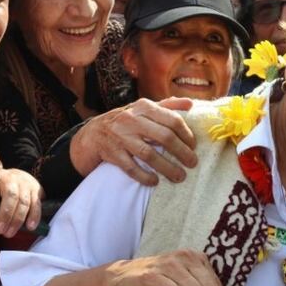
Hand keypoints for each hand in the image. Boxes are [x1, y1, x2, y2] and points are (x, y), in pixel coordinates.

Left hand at [0, 137, 42, 236]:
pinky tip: (30, 227)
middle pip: (10, 195)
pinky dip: (34, 216)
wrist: (17, 176)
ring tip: (9, 233)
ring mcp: (25, 184)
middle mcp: (10, 178)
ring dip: (17, 219)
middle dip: (5, 214)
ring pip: (23, 201)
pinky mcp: (36, 191)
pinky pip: (36, 204)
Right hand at [70, 97, 197, 185]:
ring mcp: (121, 137)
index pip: (172, 120)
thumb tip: (190, 103)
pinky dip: (145, 176)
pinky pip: (131, 168)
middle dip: (182, 152)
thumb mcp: (143, 109)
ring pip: (149, 155)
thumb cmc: (124, 121)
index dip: (186, 135)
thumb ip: (167, 106)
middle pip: (164, 137)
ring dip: (167, 168)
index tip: (194, 146)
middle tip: (193, 163)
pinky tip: (155, 182)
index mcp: (143, 107)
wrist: (92, 134)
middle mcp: (132, 119)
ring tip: (180, 177)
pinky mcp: (112, 153)